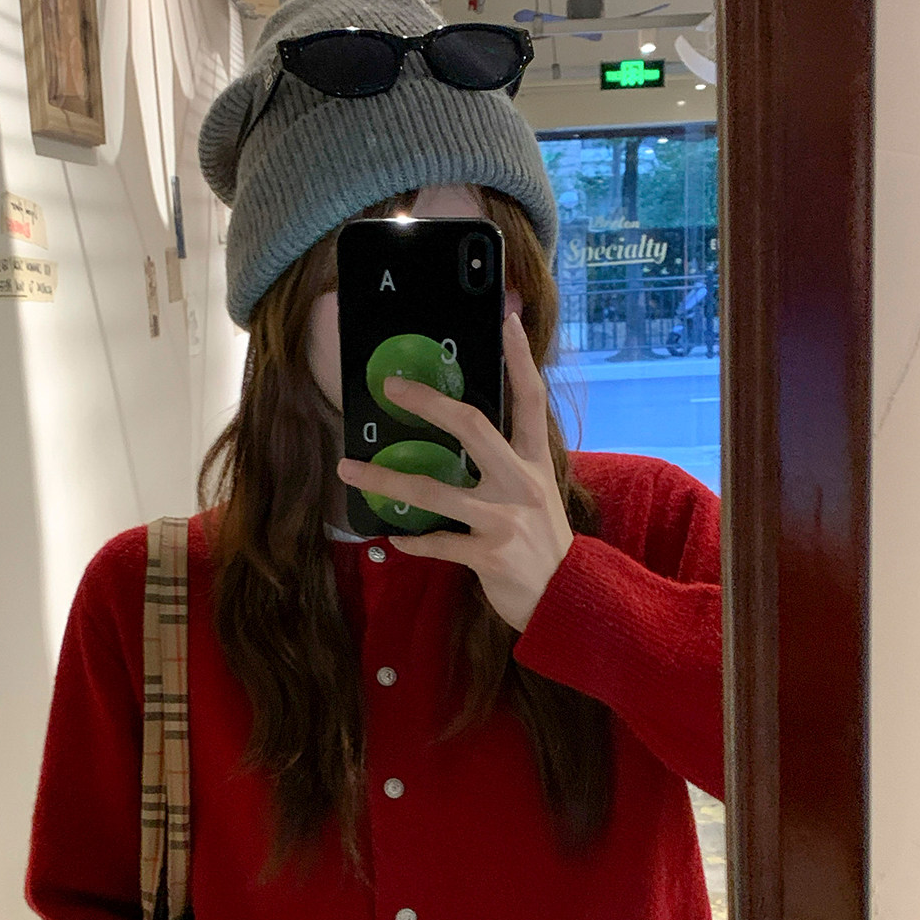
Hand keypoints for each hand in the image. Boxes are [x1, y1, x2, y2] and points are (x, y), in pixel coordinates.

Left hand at [336, 312, 573, 631]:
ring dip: (385, 479)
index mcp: (534, 462)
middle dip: (428, 403)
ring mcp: (504, 519)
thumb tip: (465, 437)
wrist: (569, 599)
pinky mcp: (488, 555)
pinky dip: (412, 540)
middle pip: (472, 427)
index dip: (520, 359)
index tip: (506, 320)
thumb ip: (508, 465)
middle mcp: (520, 483)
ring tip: (350, 470)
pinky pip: (437, 541)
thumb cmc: (543, 542)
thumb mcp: (536, 495)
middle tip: (390, 387)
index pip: (531, 400)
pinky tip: (395, 537)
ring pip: (433, 490)